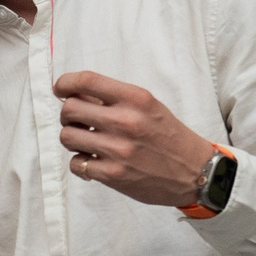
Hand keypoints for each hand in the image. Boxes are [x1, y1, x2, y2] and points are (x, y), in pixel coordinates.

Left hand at [53, 71, 218, 205]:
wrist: (194, 172)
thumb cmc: (169, 137)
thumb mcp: (148, 106)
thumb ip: (115, 98)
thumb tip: (75, 93)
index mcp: (135, 98)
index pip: (86, 80)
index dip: (65, 83)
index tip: (60, 89)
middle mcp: (125, 121)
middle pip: (69, 109)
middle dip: (68, 114)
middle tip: (78, 120)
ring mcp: (118, 149)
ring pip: (67, 136)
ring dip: (72, 138)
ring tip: (87, 142)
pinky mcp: (113, 174)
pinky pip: (76, 163)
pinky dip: (81, 162)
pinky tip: (93, 161)